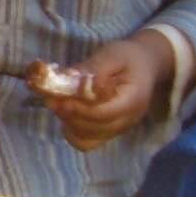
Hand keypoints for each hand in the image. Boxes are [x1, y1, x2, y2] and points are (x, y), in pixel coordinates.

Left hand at [35, 32, 174, 151]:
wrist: (145, 64)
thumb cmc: (128, 57)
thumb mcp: (112, 55)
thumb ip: (91, 68)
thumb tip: (66, 77)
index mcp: (133, 100)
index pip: (105, 113)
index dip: (80, 109)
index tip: (61, 98)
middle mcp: (127, 120)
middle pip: (94, 129)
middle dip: (70, 115)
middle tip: (51, 99)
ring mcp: (118, 129)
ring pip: (88, 139)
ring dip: (69, 123)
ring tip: (57, 104)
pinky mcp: (109, 131)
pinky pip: (87, 141)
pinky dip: (72, 131)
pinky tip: (66, 112)